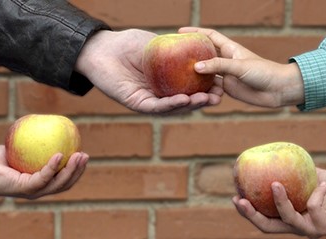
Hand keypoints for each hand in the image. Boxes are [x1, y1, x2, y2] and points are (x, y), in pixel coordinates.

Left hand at [0, 145, 89, 198]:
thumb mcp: (16, 147)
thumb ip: (30, 142)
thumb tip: (45, 127)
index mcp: (37, 182)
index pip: (61, 179)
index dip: (75, 169)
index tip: (83, 153)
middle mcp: (37, 190)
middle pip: (65, 184)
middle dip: (78, 171)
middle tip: (85, 155)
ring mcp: (31, 191)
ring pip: (58, 183)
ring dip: (71, 170)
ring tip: (79, 156)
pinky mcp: (24, 189)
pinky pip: (43, 177)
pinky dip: (53, 167)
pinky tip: (59, 155)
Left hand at [76, 29, 222, 114]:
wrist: (103, 48)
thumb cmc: (128, 44)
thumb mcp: (159, 44)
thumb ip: (177, 49)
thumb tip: (202, 50)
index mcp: (168, 81)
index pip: (192, 87)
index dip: (208, 87)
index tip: (222, 83)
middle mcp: (160, 93)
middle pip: (186, 101)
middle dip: (204, 100)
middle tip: (219, 97)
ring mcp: (149, 100)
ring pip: (173, 107)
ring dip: (191, 105)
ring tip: (206, 99)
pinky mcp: (136, 103)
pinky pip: (156, 107)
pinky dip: (171, 105)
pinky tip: (184, 99)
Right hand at [179, 27, 304, 107]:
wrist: (278, 90)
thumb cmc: (263, 72)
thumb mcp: (239, 66)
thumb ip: (218, 66)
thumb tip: (196, 67)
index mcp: (230, 48)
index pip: (210, 36)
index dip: (195, 32)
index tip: (179, 31)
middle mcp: (226, 60)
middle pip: (204, 54)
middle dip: (190, 53)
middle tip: (173, 54)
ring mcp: (226, 74)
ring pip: (206, 72)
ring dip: (194, 73)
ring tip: (176, 73)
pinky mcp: (228, 88)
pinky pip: (211, 86)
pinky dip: (201, 87)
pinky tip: (190, 89)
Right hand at [232, 168, 325, 238]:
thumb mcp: (309, 175)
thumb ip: (291, 170)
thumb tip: (267, 154)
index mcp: (292, 219)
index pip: (264, 219)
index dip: (247, 211)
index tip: (235, 194)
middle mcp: (299, 228)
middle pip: (268, 228)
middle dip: (251, 215)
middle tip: (239, 199)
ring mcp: (312, 229)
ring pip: (288, 221)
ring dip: (279, 203)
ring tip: (275, 183)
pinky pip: (313, 208)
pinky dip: (316, 193)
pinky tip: (322, 183)